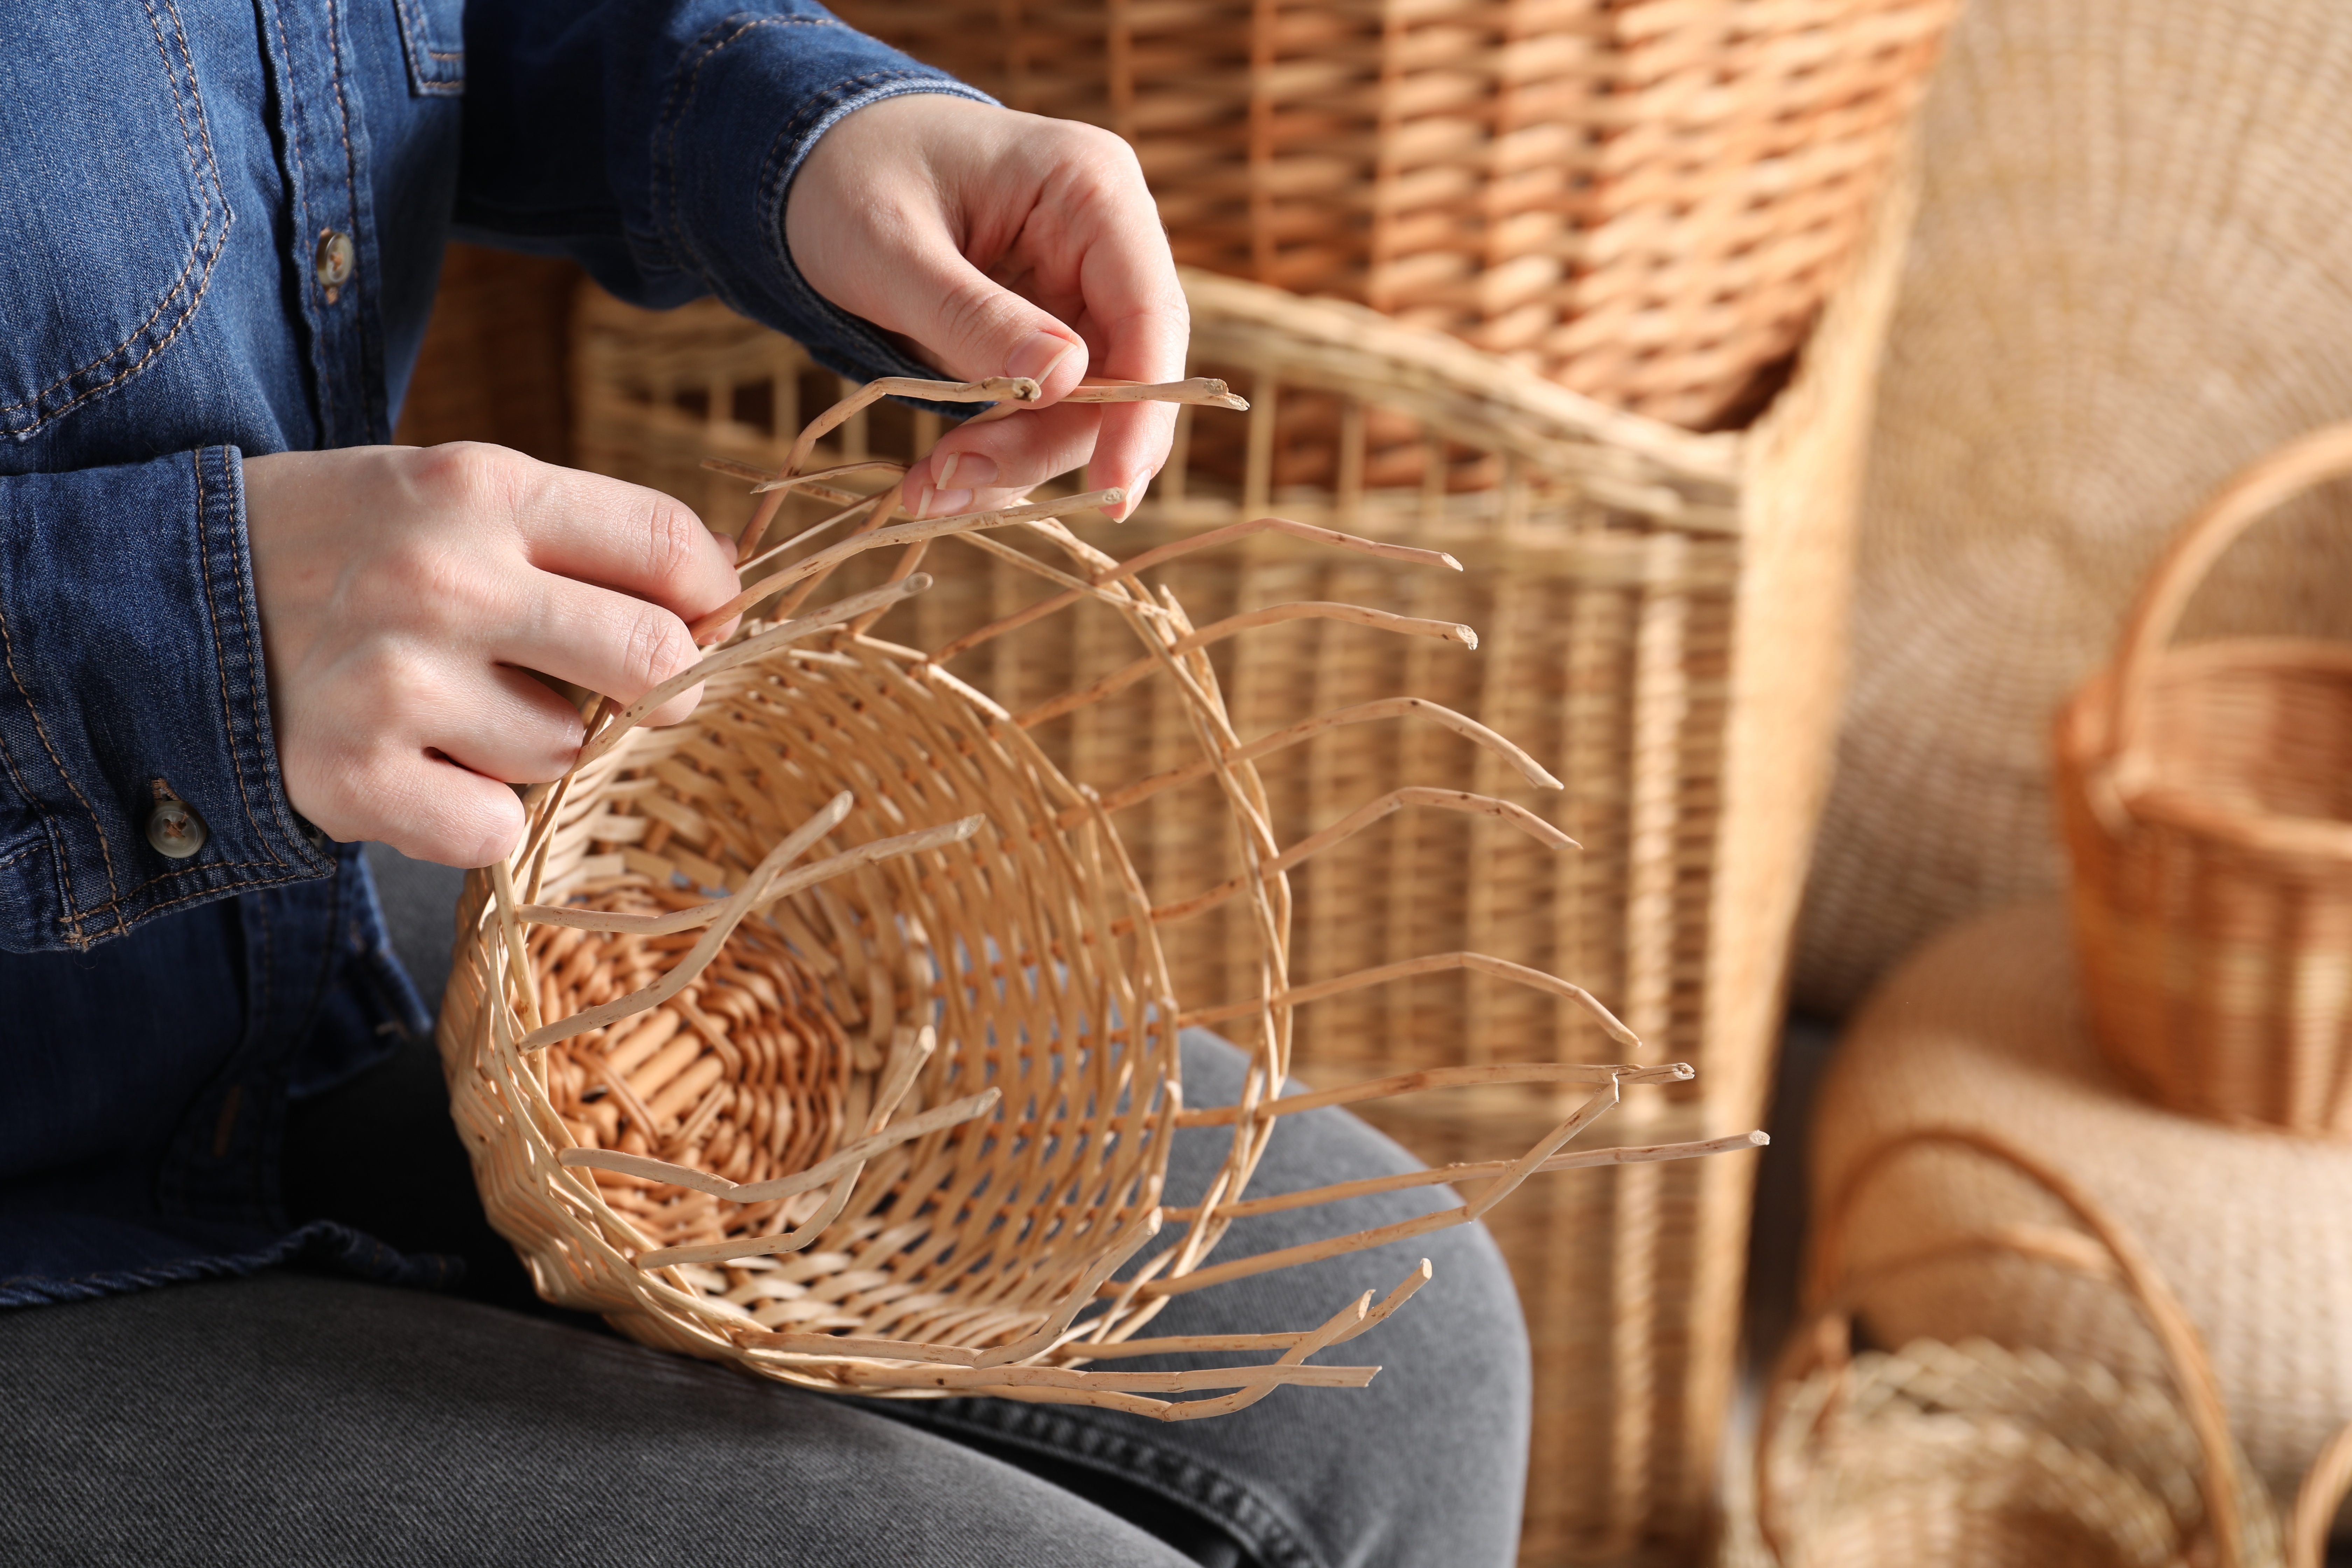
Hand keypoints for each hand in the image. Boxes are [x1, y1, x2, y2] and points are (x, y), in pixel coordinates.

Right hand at [243, 444, 740, 866]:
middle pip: (656, 659)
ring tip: (459, 705)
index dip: (714, 598)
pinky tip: (420, 764)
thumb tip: (722, 595)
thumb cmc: (350, 548)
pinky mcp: (350, 778)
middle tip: (626, 689)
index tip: (704, 619)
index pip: (672, 549)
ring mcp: (393, 684)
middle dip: (664, 686)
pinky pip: (496, 827)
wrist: (164, 598)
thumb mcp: (458, 497)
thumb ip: (587, 537)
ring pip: (567, 751)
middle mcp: (442, 581)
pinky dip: (476, 813)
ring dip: (539, 745)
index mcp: (480, 489)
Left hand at [785, 94, 1185, 520]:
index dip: (1143, 410)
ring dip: (1011, 463)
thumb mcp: (889, 244)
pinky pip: (1042, 418)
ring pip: (1082, 412)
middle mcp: (1103, 246)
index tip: (1115, 492)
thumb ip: (971, 314)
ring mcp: (1076, 297)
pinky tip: (933, 481)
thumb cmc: (848, 176)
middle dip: (1045, 446)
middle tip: (956, 481)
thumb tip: (1063, 380)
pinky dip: (993, 457)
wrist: (812, 163)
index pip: (1150, 313)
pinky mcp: (1045, 341)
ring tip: (925, 489)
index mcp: (1091, 189)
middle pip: (1123, 378)